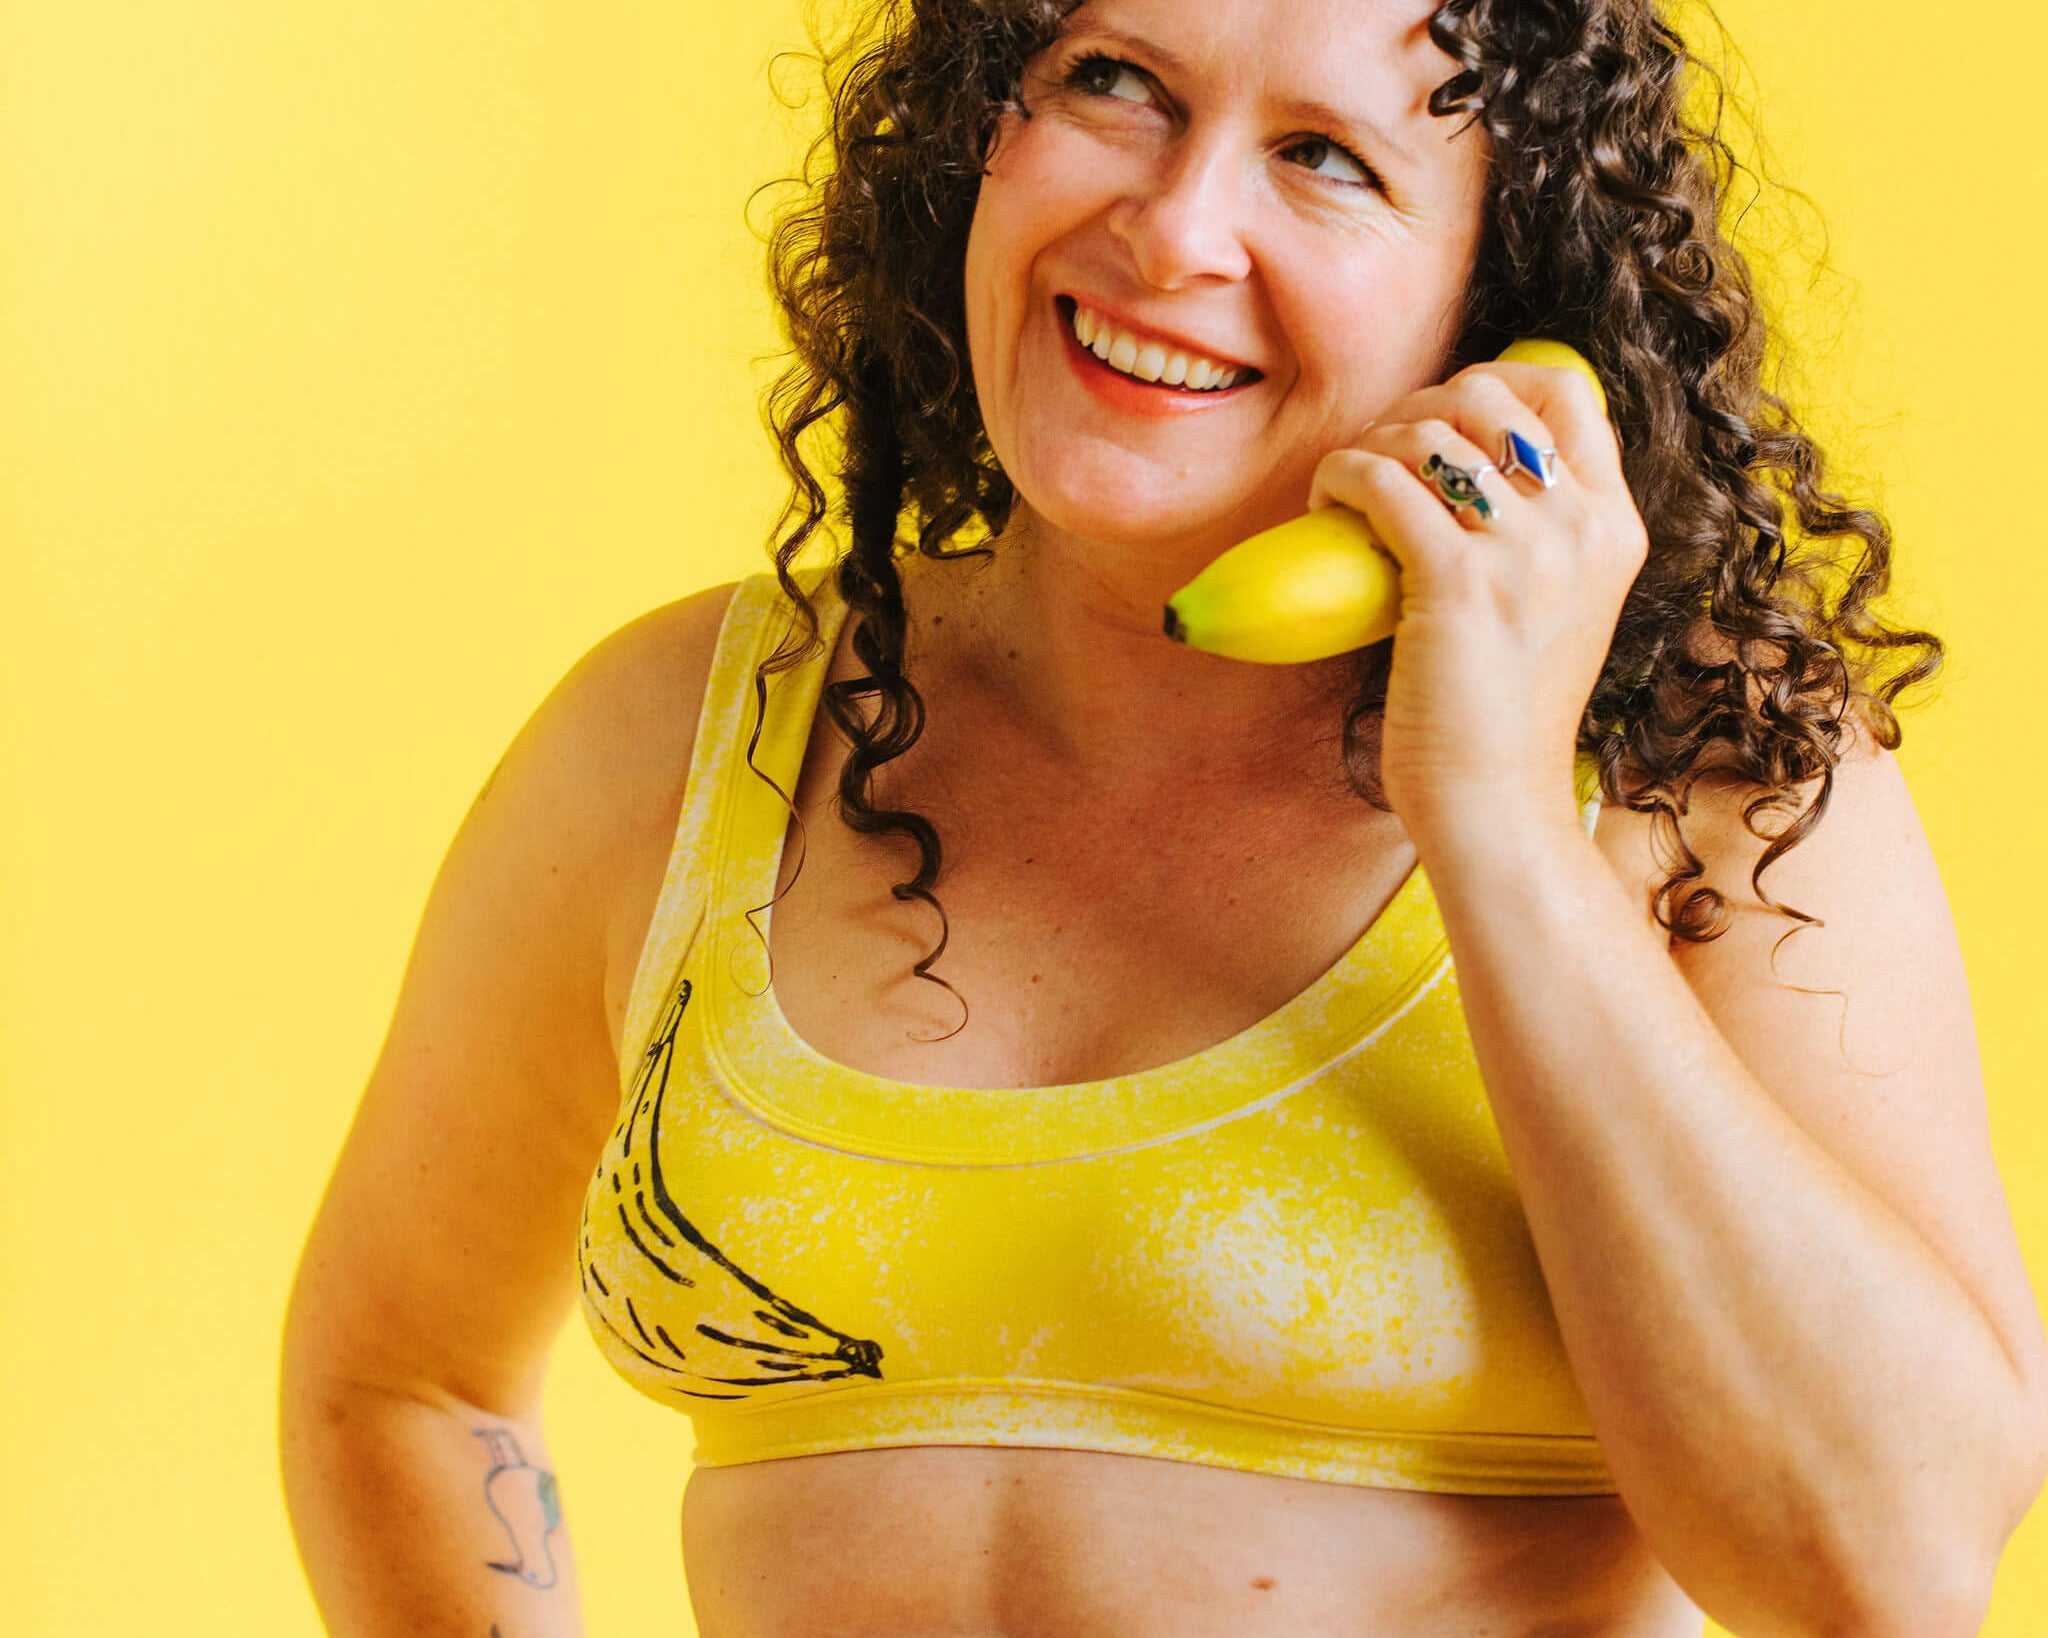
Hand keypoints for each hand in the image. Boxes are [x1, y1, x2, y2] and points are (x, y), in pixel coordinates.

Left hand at [1305, 361, 1646, 838]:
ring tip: (1346, 491)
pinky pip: (1381, 481)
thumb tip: (1469, 466)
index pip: (1569, 391)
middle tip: (1380, 457)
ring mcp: (1526, 553)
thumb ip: (1542, 539)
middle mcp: (1581, 528)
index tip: (1440, 417)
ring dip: (1370, 444)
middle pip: (1491, 394)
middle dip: (1419, 406)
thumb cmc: (1505, 717)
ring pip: (1429, 432)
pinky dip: (1339, 477)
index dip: (1494, 378)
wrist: (1496, 804)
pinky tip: (1324, 507)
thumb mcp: (1557, 609)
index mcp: (1614, 527)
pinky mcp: (1459, 582)